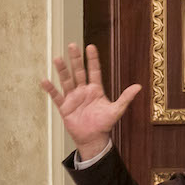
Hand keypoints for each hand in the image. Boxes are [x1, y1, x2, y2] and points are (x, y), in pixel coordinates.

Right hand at [40, 43, 140, 159]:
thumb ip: (126, 98)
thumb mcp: (117, 110)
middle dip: (76, 59)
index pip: (94, 71)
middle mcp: (83, 91)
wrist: (93, 138)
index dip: (92, 60)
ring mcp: (73, 97)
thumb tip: (138, 87)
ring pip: (66, 81)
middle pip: (78, 72)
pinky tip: (45, 80)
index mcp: (95, 90)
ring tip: (58, 58)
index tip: (90, 47)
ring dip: (62, 70)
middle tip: (72, 45)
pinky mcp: (64, 107)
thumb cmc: (104, 124)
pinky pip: (56, 96)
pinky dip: (51, 89)